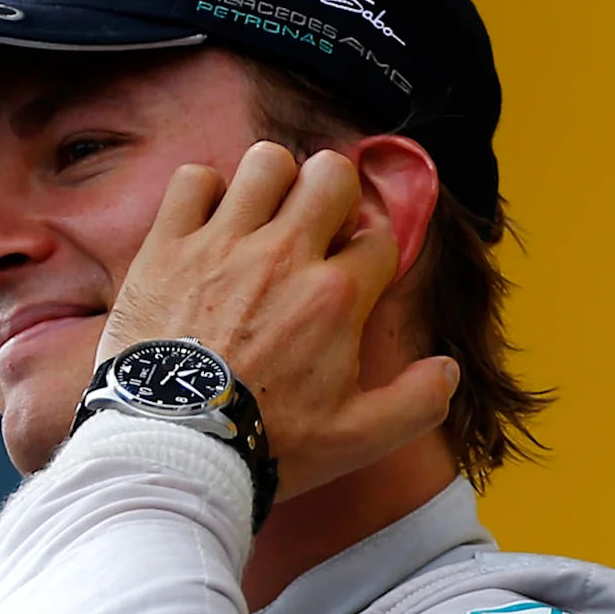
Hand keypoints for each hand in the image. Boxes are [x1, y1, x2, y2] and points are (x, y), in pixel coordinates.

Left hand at [97, 142, 456, 505]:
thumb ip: (415, 403)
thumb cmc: (263, 446)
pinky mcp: (165, 248)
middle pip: (332, 175)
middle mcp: (284, 257)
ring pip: (266, 163)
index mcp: (336, 296)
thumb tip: (449, 369)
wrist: (170, 451)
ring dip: (270, 183)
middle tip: (313, 230)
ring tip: (261, 219)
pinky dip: (201, 193)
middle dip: (332, 194)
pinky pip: (192, 180)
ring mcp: (222, 246)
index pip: (378, 237)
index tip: (350, 271)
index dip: (369, 251)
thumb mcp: (356, 439)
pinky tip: (205, 224)